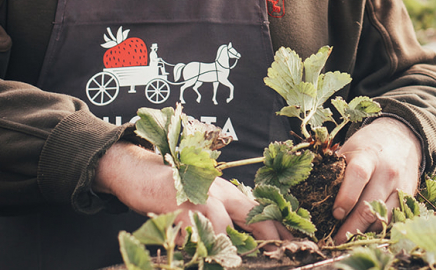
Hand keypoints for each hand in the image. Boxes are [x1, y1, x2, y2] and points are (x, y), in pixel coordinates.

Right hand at [95, 141, 289, 240]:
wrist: (141, 174)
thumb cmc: (176, 192)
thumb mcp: (205, 200)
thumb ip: (225, 217)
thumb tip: (246, 241)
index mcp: (228, 191)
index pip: (260, 208)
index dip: (279, 228)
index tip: (294, 244)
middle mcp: (218, 191)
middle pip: (252, 212)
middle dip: (268, 236)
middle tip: (280, 255)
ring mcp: (198, 196)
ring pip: (223, 224)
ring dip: (232, 247)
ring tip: (239, 262)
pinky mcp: (177, 204)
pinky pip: (194, 229)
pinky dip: (203, 244)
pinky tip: (208, 256)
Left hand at [332, 117, 421, 240]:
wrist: (401, 138)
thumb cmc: (368, 146)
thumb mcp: (350, 149)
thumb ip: (337, 170)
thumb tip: (315, 196)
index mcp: (368, 156)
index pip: (358, 176)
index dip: (345, 197)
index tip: (335, 214)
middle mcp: (387, 172)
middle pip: (370, 205)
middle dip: (351, 227)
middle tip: (336, 240)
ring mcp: (400, 185)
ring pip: (383, 218)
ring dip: (365, 230)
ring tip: (350, 235)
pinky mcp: (409, 196)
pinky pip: (393, 219)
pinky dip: (379, 227)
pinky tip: (367, 228)